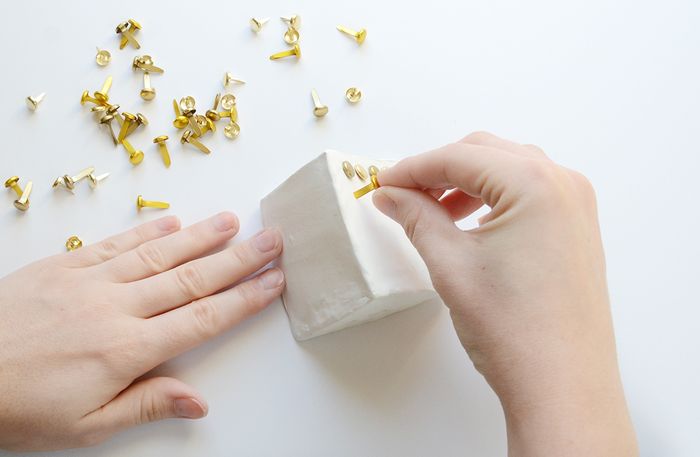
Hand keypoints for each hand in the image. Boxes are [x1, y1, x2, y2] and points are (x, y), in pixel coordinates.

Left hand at [0, 212, 283, 450]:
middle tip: (272, 239)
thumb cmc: (17, 407)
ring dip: (201, 237)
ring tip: (233, 221)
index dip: (244, 299)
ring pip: (159, 254)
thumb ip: (145, 406)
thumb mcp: (84, 427)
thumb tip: (197, 401)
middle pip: (192, 279)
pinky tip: (171, 221)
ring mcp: (89, 282)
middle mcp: (116, 308)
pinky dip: (146, 232)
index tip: (273, 281)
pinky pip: (113, 245)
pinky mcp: (62, 267)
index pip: (203, 319)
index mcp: (126, 350)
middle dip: (238, 259)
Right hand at [373, 132, 637, 455]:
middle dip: (439, 169)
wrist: (562, 386)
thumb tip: (390, 194)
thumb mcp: (450, 265)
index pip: (459, 157)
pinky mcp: (577, 229)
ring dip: (466, 182)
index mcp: (534, 183)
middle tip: (402, 195)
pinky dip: (493, 198)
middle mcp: (563, 183)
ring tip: (432, 210)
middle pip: (486, 153)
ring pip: (508, 170)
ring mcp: (576, 206)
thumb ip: (416, 217)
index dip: (413, 168)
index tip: (382, 181)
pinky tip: (469, 222)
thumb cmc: (513, 329)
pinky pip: (529, 194)